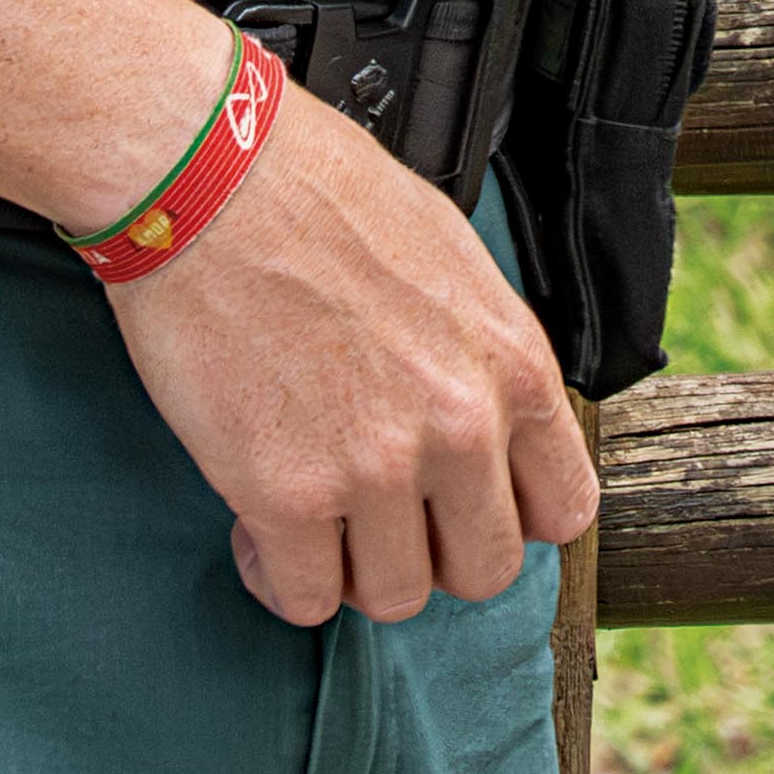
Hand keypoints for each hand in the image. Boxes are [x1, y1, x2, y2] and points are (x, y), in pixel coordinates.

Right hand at [103, 68, 599, 628]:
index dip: (510, 516)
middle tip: (380, 515)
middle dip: (430, 552)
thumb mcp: (451, 259)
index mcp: (512, 364)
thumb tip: (488, 425)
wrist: (209, 176)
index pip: (563, 508)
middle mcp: (461, 426)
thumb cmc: (317, 195)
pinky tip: (259, 526)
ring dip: (352, 567)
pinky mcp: (286, 495)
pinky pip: (306, 598)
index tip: (464, 505)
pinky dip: (281, 576)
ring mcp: (375, 467)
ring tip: (315, 514)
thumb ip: (480, 356)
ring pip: (393, 596)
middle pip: (481, 571)